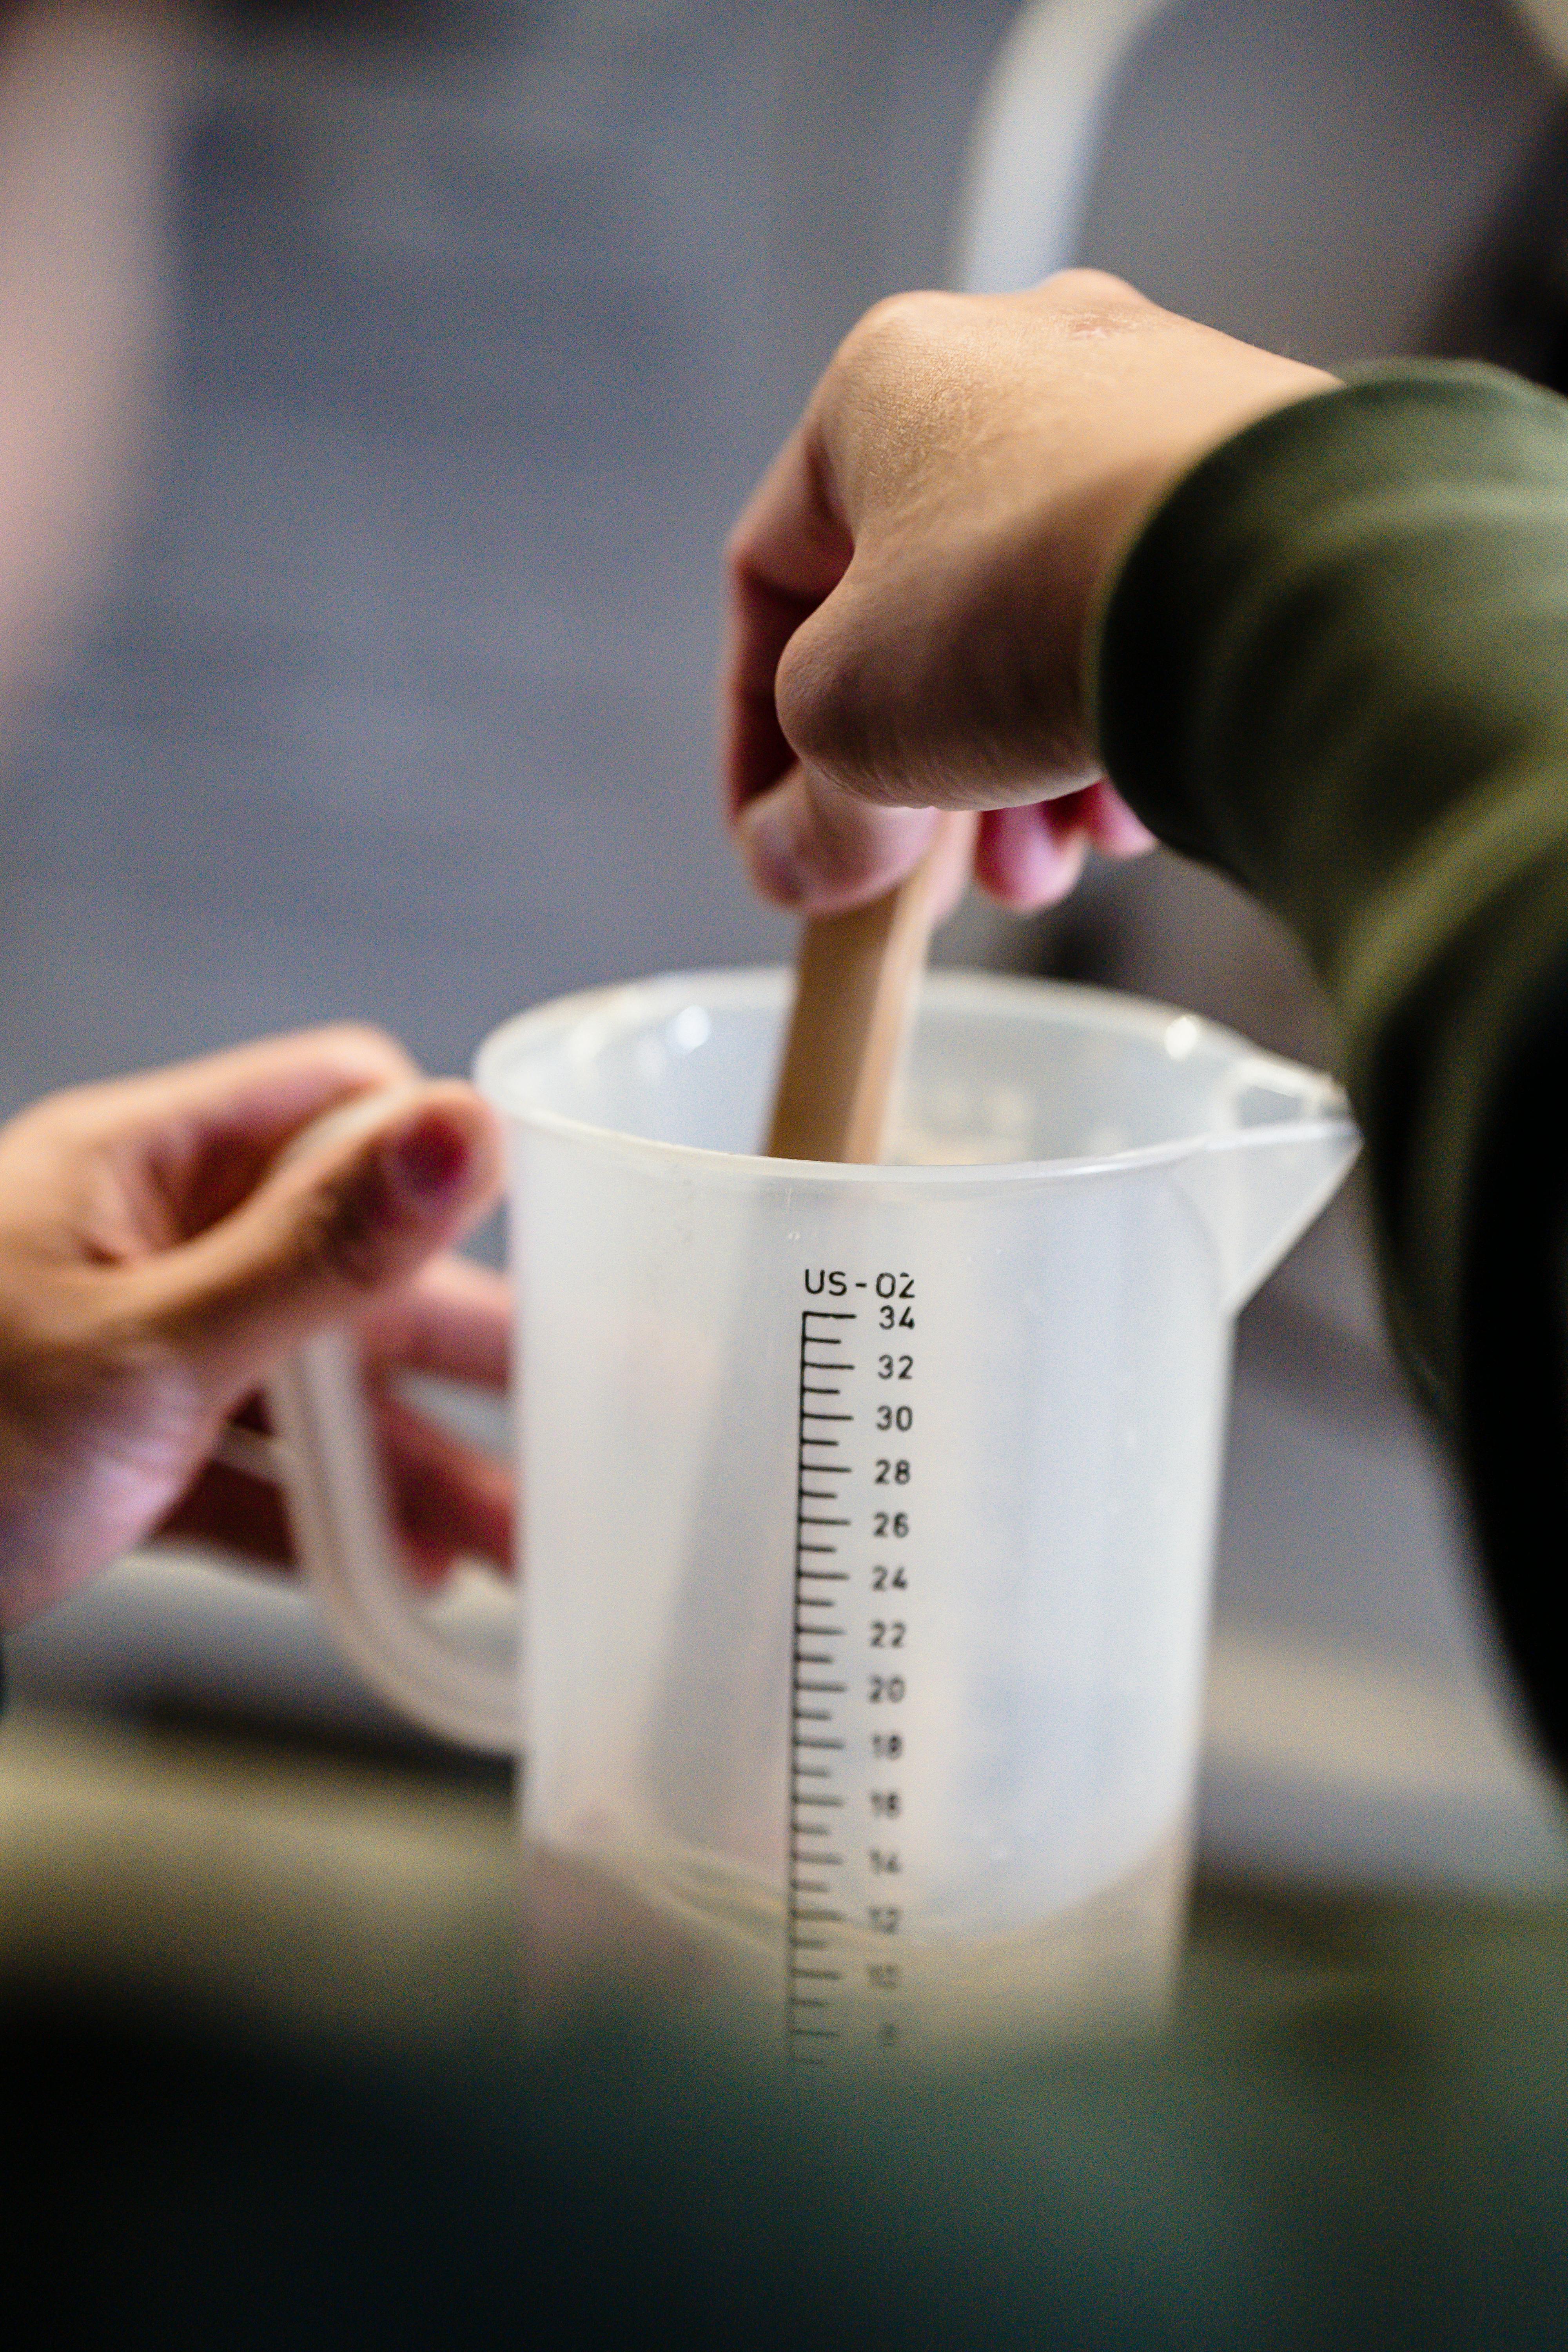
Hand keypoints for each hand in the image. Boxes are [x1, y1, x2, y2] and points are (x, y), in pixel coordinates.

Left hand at [0, 1027, 505, 1627]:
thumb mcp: (145, 1353)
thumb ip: (318, 1249)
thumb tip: (467, 1123)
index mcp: (139, 1168)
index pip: (337, 1106)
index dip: (440, 1169)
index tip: (546, 1246)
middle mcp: (139, 1244)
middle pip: (342, 1266)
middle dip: (458, 1354)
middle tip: (585, 1418)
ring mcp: (122, 1352)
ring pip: (300, 1386)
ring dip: (404, 1465)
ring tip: (515, 1543)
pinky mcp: (104, 1456)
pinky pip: (240, 1471)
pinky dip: (316, 1523)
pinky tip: (397, 1580)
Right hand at [724, 271, 1334, 913]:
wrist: (1279, 575)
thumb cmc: (1032, 599)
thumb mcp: (853, 723)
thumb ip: (808, 799)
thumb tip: (802, 863)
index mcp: (886, 384)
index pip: (771, 578)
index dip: (755, 734)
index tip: (783, 840)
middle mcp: (1021, 362)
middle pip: (917, 614)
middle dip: (916, 776)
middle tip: (930, 881)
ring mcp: (1153, 405)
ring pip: (1034, 623)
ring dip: (1016, 771)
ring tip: (1044, 867)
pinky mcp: (1256, 474)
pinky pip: (1148, 612)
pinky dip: (1118, 717)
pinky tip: (1134, 808)